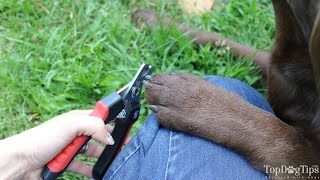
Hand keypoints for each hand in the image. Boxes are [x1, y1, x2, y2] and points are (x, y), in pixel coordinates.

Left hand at [0, 110, 114, 178]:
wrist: (20, 162)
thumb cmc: (41, 139)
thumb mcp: (70, 126)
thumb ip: (94, 126)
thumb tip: (109, 137)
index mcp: (78, 119)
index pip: (101, 117)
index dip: (114, 122)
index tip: (126, 130)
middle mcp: (75, 132)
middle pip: (99, 136)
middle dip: (112, 142)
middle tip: (124, 148)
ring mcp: (71, 147)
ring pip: (93, 152)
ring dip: (102, 157)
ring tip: (114, 162)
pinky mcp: (66, 162)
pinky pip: (83, 166)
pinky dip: (91, 169)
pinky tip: (98, 173)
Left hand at [145, 73, 317, 173]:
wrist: (240, 122)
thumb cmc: (230, 107)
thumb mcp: (211, 89)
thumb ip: (194, 87)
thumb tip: (181, 88)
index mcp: (191, 79)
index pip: (164, 76)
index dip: (159, 83)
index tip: (159, 88)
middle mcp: (182, 87)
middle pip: (154, 83)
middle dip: (152, 91)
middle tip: (155, 99)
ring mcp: (178, 101)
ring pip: (151, 96)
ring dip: (152, 102)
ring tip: (160, 108)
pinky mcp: (176, 118)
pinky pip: (158, 114)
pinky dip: (159, 116)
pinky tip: (166, 119)